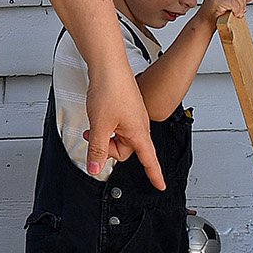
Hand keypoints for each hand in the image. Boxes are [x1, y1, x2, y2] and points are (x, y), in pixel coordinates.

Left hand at [85, 68, 164, 188]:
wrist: (108, 66)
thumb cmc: (110, 90)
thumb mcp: (100, 125)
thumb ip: (97, 149)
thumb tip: (95, 168)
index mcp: (139, 132)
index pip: (149, 160)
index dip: (154, 174)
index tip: (160, 185)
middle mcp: (139, 125)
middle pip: (125, 150)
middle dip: (108, 148)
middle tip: (93, 136)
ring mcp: (133, 117)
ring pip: (118, 137)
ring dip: (104, 135)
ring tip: (93, 125)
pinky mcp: (126, 109)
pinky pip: (117, 126)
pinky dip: (105, 126)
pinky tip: (97, 117)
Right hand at [200, 0, 252, 23]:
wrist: (204, 23)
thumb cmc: (215, 13)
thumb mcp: (231, 2)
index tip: (239, 3)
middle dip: (242, 1)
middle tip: (238, 9)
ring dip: (240, 7)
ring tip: (236, 12)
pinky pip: (234, 3)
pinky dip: (237, 10)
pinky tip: (234, 14)